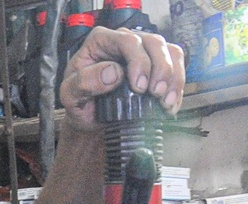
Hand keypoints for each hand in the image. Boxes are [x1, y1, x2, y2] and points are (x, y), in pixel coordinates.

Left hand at [61, 27, 187, 124]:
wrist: (89, 117)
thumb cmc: (79, 102)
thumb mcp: (70, 95)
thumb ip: (85, 82)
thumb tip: (113, 73)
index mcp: (101, 41)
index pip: (127, 41)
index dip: (139, 62)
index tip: (139, 87)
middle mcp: (125, 41)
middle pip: (154, 43)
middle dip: (161, 69)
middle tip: (156, 95)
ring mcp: (144, 52)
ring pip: (170, 52)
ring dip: (173, 78)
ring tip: (165, 102)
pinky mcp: (157, 65)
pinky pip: (176, 67)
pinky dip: (177, 86)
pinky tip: (169, 104)